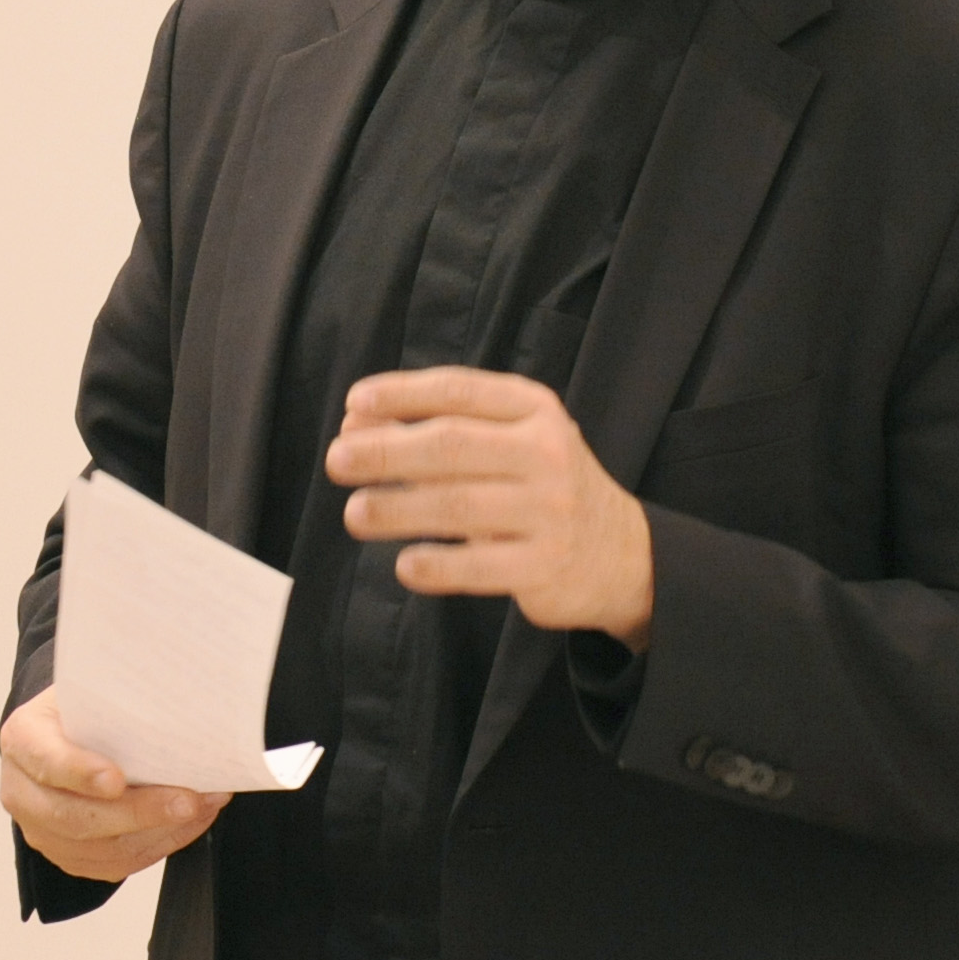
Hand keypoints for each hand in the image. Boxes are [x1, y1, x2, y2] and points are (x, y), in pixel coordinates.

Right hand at [0, 685, 227, 882]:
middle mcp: (21, 790)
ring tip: (203, 805)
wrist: (69, 732)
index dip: (80, 772)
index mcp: (23, 738)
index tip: (117, 780)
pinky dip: (159, 846)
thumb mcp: (92, 688)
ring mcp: (40, 829)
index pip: (46, 760)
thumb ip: (121, 698)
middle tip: (188, 800)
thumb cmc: (86, 708)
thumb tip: (180, 700)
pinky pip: (114, 864)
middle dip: (139, 812)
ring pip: (99, 849)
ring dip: (160, 832)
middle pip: (74, 817)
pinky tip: (189, 822)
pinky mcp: (66, 855)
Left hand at [331, 367, 656, 646]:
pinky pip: (476, 568)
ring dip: (395, 510)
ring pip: (456, 506)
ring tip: (355, 513)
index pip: (461, 391)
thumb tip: (356, 423)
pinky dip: (434, 566)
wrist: (622, 553)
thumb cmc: (543, 487)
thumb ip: (441, 427)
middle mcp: (546, 454)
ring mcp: (548, 512)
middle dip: (385, 452)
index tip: (354, 404)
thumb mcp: (509, 442)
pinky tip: (404, 564)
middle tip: (336, 461)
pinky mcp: (544, 567)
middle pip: (452, 445)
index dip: (402, 394)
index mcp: (535, 411)